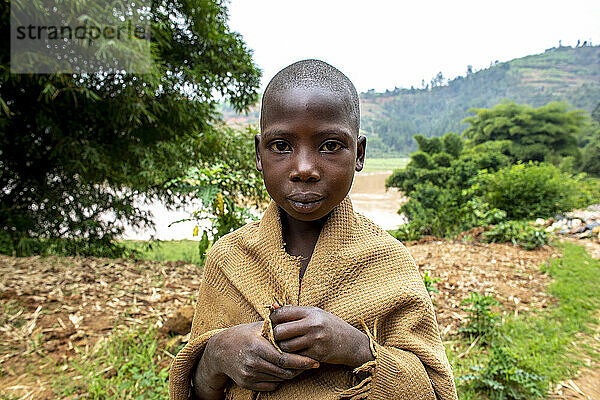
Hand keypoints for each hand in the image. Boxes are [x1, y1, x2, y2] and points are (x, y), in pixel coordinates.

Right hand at [195, 321, 319, 393]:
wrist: (219, 350)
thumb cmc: (243, 334)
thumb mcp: (258, 326)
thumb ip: (277, 324)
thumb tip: (296, 314)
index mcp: (257, 346)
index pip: (284, 359)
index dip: (302, 362)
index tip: (315, 361)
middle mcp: (252, 362)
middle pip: (284, 371)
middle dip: (300, 369)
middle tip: (311, 364)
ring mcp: (249, 374)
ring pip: (279, 379)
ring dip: (291, 374)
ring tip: (299, 366)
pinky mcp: (247, 383)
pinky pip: (270, 385)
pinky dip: (279, 379)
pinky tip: (282, 370)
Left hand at [270, 306, 374, 367]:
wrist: (352, 343)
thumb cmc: (330, 325)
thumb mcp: (315, 313)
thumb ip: (294, 311)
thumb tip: (272, 307)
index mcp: (311, 312)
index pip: (282, 313)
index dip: (273, 318)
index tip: (273, 323)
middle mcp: (313, 325)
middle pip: (280, 331)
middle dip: (275, 335)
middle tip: (276, 337)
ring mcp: (315, 341)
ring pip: (285, 347)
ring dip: (282, 348)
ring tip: (285, 345)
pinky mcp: (317, 355)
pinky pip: (296, 357)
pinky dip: (293, 356)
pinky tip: (295, 353)